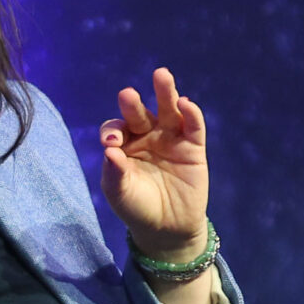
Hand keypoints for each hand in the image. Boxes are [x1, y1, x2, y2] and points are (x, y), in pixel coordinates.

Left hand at [100, 66, 208, 258]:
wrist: (167, 228)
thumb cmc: (137, 208)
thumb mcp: (120, 193)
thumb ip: (114, 172)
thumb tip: (109, 150)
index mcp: (123, 144)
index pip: (115, 128)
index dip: (113, 131)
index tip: (112, 144)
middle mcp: (146, 135)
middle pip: (139, 112)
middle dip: (133, 103)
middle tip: (127, 95)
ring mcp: (170, 138)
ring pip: (168, 109)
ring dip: (165, 91)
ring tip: (161, 75)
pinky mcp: (193, 146)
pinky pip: (193, 125)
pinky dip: (191, 112)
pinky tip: (185, 103)